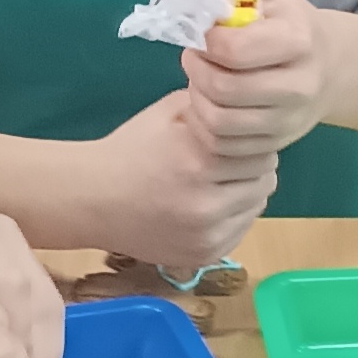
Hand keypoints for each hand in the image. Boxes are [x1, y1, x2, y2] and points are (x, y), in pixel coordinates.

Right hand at [99, 88, 277, 264]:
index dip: (253, 139)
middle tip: (228, 158)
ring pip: (257, 206)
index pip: (263, 150)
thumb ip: (213, 106)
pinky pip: (242, 229)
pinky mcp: (205, 256)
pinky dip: (234, 215)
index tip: (236, 137)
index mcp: (200, 164)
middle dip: (252, 165)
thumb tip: (249, 102)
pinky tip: (210, 203)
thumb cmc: (130, 150)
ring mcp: (208, 237)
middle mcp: (208, 205)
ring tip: (218, 181)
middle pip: (265, 179)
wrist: (92, 200)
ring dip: (246, 191)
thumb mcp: (169, 112)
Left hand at [180, 0, 329, 160]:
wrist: (332, 67)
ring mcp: (289, 121)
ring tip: (200, 81)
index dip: (205, 40)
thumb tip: (182, 2)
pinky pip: (222, 146)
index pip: (233, 49)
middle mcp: (299, 86)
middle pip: (223, 88)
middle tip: (194, 56)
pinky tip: (207, 105)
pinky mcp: (277, 144)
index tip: (202, 34)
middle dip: (196, 70)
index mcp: (297, 40)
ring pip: (219, 122)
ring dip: (196, 99)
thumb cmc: (288, 23)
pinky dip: (203, 127)